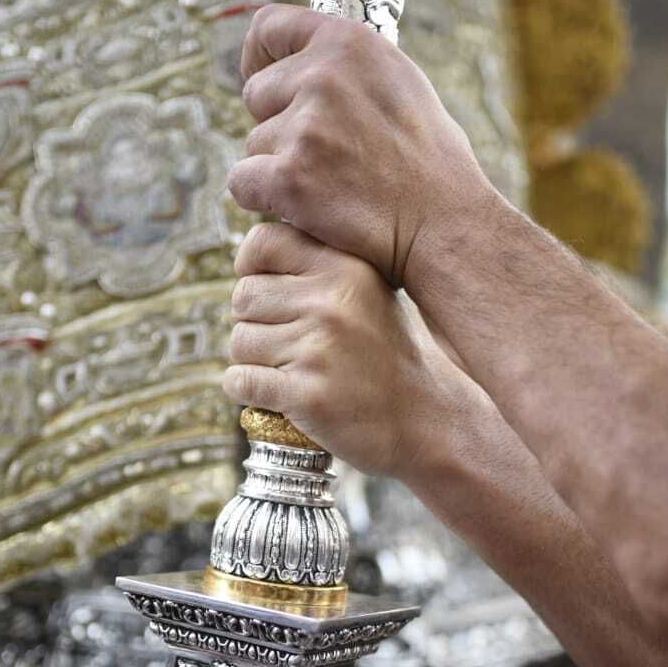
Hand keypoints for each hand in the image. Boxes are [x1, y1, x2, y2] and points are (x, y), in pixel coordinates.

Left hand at [223, 222, 485, 479]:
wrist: (429, 424)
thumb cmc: (393, 362)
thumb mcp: (371, 296)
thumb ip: (322, 272)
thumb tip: (254, 261)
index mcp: (346, 269)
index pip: (264, 242)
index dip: (250, 268)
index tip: (262, 293)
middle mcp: (331, 302)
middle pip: (244, 297)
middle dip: (255, 324)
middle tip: (285, 347)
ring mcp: (317, 349)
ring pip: (239, 342)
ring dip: (254, 362)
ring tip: (292, 373)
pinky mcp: (305, 393)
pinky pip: (238, 381)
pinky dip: (247, 391)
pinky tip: (276, 395)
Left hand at [227, 5, 501, 294]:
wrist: (444, 222)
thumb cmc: (428, 160)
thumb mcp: (398, 82)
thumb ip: (346, 65)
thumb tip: (298, 60)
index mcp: (350, 43)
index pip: (269, 27)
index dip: (258, 56)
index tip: (261, 77)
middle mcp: (324, 76)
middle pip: (256, 93)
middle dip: (277, 124)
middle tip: (321, 155)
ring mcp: (305, 127)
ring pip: (253, 142)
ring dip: (278, 165)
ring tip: (329, 183)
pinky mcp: (289, 177)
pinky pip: (242, 181)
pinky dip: (262, 198)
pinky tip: (303, 207)